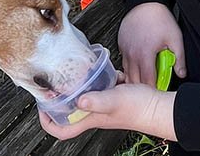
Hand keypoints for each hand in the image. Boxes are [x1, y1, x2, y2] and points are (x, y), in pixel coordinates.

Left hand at [38, 83, 176, 140]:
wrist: (158, 106)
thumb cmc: (138, 108)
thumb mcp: (114, 100)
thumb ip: (97, 100)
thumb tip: (79, 100)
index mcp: (91, 118)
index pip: (62, 130)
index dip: (48, 122)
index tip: (42, 108)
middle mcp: (95, 112)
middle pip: (70, 111)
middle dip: (61, 98)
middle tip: (54, 84)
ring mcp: (104, 103)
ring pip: (85, 95)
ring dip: (80, 84)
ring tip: (76, 72)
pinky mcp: (114, 93)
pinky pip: (101, 84)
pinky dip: (100, 76)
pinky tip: (102, 68)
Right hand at [119, 3, 185, 86]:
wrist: (145, 2)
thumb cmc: (159, 18)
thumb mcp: (175, 38)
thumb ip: (179, 58)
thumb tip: (181, 73)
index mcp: (145, 54)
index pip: (147, 81)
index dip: (154, 89)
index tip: (159, 92)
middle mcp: (132, 54)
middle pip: (134, 80)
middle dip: (142, 88)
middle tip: (151, 91)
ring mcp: (125, 49)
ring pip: (126, 72)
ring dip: (134, 78)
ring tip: (144, 82)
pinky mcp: (121, 44)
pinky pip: (123, 62)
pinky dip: (129, 68)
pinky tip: (137, 69)